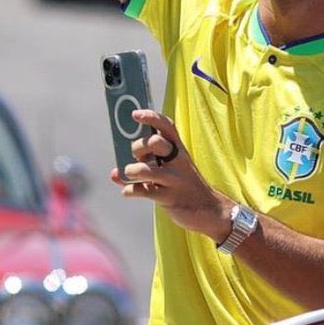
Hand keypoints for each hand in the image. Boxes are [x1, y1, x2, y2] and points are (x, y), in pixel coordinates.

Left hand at [110, 109, 231, 241]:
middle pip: (156, 142)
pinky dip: (130, 191)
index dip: (150, 117)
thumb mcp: (171, 170)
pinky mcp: (169, 198)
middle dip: (139, 147)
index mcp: (179, 150)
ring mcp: (174, 180)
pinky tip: (128, 192)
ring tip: (129, 173)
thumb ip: (145, 166)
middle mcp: (178, 162)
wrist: (209, 210)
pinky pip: (144, 192)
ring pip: (147, 170)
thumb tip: (114, 173)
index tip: (135, 114)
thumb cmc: (183, 185)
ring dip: (132, 170)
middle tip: (136, 156)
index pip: (167, 126)